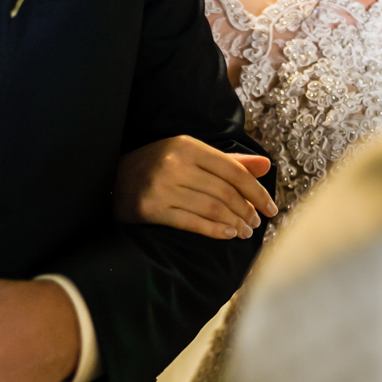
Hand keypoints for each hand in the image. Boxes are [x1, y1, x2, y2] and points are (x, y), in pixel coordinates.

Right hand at [114, 135, 276, 239]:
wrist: (110, 179)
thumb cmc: (156, 165)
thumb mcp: (189, 154)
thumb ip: (229, 160)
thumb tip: (266, 165)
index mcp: (187, 146)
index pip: (233, 170)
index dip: (256, 191)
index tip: (271, 207)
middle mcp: (175, 164)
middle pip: (224, 192)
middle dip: (247, 210)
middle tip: (257, 223)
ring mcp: (161, 187)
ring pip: (211, 209)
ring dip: (234, 223)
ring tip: (246, 232)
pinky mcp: (150, 208)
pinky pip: (191, 223)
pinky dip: (215, 231)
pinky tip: (228, 235)